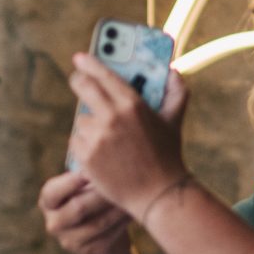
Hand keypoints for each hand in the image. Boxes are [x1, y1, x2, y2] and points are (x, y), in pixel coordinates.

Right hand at [39, 171, 133, 253]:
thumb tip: (97, 154)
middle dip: (101, 193)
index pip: (52, 192)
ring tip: (133, 193)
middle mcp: (54, 223)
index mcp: (48, 202)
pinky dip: (123, 221)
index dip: (71, 181)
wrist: (102, 239)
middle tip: (121, 178)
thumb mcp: (83, 187)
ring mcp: (70, 241)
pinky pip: (110, 235)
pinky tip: (133, 210)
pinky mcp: (90, 253)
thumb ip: (86, 173)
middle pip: (78, 207)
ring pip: (98, 222)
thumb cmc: (93, 201)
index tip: (90, 170)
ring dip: (116, 207)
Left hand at [64, 58, 190, 218]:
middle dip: (79, 81)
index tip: (80, 57)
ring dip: (89, 124)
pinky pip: (76, 140)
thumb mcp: (174, 120)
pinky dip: (85, 144)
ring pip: (81, 119)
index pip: (103, 74)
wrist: (158, 195)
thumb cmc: (167, 155)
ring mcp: (97, 137)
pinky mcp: (86, 156)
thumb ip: (176, 91)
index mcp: (132, 104)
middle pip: (83, 87)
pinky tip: (101, 153)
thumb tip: (172, 70)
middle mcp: (112, 117)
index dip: (89, 63)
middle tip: (78, 81)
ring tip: (107, 139)